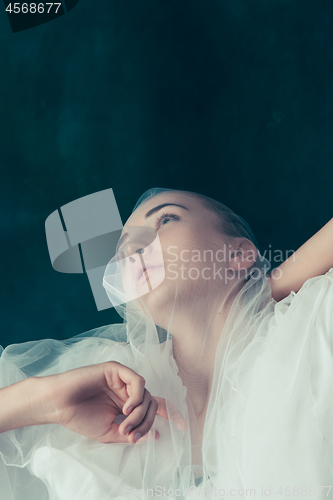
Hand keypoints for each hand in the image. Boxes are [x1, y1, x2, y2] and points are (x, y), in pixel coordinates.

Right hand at [40, 361, 186, 444]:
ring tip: (124, 424)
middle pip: (152, 403)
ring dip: (139, 413)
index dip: (170, 413)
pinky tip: (125, 409)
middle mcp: (127, 389)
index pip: (155, 405)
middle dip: (146, 422)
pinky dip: (136, 397)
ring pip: (147, 394)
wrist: (59, 404)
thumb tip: (158, 436)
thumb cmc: (80, 417)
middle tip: (130, 434)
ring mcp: (122, 378)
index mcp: (127, 402)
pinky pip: (138, 382)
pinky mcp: (116, 369)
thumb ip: (132, 434)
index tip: (184, 427)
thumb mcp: (109, 432)